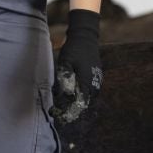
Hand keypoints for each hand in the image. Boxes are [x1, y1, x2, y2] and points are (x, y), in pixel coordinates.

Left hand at [51, 8, 101, 124]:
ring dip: (74, 103)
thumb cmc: (74, 49)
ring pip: (86, 99)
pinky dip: (78, 96)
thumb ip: (65, 79)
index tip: (57, 115)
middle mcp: (94, 84)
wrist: (86, 37)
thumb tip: (65, 96)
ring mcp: (96, 81)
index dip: (68, 113)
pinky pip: (88, 92)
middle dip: (70, 110)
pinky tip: (69, 95)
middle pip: (83, 104)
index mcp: (87, 82)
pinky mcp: (95, 77)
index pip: (79, 105)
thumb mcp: (65, 63)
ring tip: (60, 105)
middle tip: (56, 113)